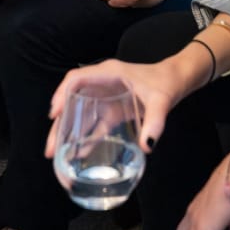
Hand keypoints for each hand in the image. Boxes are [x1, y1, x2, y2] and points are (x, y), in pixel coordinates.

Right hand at [46, 57, 191, 158]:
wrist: (178, 80)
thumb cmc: (167, 82)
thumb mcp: (162, 100)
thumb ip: (155, 121)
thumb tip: (147, 145)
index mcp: (108, 74)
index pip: (76, 79)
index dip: (61, 94)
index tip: (54, 114)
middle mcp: (101, 85)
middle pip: (72, 101)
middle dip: (60, 124)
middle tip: (51, 148)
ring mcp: (105, 99)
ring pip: (80, 116)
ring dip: (69, 134)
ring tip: (57, 155)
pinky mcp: (112, 112)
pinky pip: (94, 126)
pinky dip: (86, 139)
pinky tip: (79, 155)